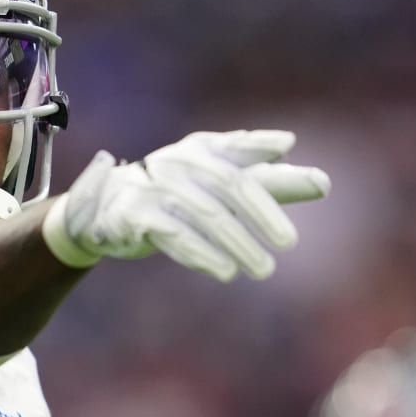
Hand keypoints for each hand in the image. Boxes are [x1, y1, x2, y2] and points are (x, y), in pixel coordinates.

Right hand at [41, 130, 329, 280]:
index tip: (310, 174)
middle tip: (288, 243)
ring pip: (204, 215)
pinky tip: (224, 271)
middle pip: (227, 185)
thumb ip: (254, 166)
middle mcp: (178, 163)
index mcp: (200, 149)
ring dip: (236, 243)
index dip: (269, 160)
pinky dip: (201, 254)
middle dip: (260, 215)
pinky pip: (173, 236)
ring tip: (263, 268)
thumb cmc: (173, 192)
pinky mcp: (134, 216)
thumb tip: (290, 145)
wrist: (105, 208)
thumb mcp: (213, 176)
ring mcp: (154, 188)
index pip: (240, 154)